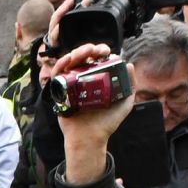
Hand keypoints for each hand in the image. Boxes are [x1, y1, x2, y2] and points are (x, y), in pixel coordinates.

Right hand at [49, 42, 137, 185]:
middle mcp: (84, 79)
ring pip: (71, 62)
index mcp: (98, 79)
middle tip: (97, 51)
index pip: (98, 60)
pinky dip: (61, 64)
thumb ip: (129, 85)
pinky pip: (58, 73)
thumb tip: (130, 64)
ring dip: (77, 52)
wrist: (90, 138)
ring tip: (84, 52)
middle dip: (90, 49)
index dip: (102, 52)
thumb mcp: (124, 103)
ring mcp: (71, 84)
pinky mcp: (60, 90)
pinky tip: (68, 60)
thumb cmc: (106, 123)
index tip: (107, 52)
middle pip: (84, 58)